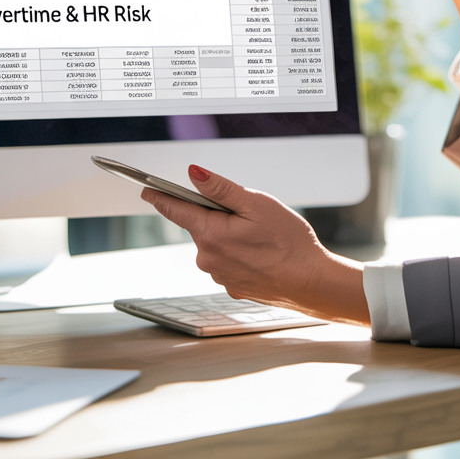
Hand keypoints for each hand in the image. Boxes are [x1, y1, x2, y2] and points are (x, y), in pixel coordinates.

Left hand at [141, 166, 368, 323]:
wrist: (311, 282)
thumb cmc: (289, 242)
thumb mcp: (255, 203)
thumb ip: (221, 189)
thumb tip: (193, 174)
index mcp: (210, 234)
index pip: (175, 210)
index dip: (161, 197)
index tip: (147, 189)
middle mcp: (208, 258)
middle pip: (200, 225)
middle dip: (216, 215)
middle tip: (247, 213)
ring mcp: (220, 275)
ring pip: (215, 244)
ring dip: (230, 235)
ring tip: (260, 236)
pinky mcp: (233, 286)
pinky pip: (228, 261)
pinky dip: (240, 253)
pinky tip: (261, 253)